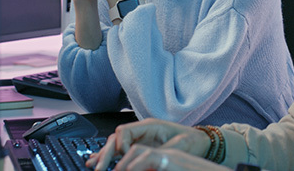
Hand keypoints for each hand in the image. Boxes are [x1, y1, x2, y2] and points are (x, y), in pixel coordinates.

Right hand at [87, 118, 211, 169]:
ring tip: (92, 165)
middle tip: (99, 167)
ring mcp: (140, 137)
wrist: (200, 140)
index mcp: (150, 126)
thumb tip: (144, 160)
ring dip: (104, 155)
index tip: (123, 158)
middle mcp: (142, 130)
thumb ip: (159, 153)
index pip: (124, 131)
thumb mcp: (177, 147)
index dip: (120, 145)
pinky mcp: (140, 146)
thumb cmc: (191, 141)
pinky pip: (121, 150)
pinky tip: (98, 161)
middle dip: (106, 152)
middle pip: (116, 138)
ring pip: (115, 144)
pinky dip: (110, 156)